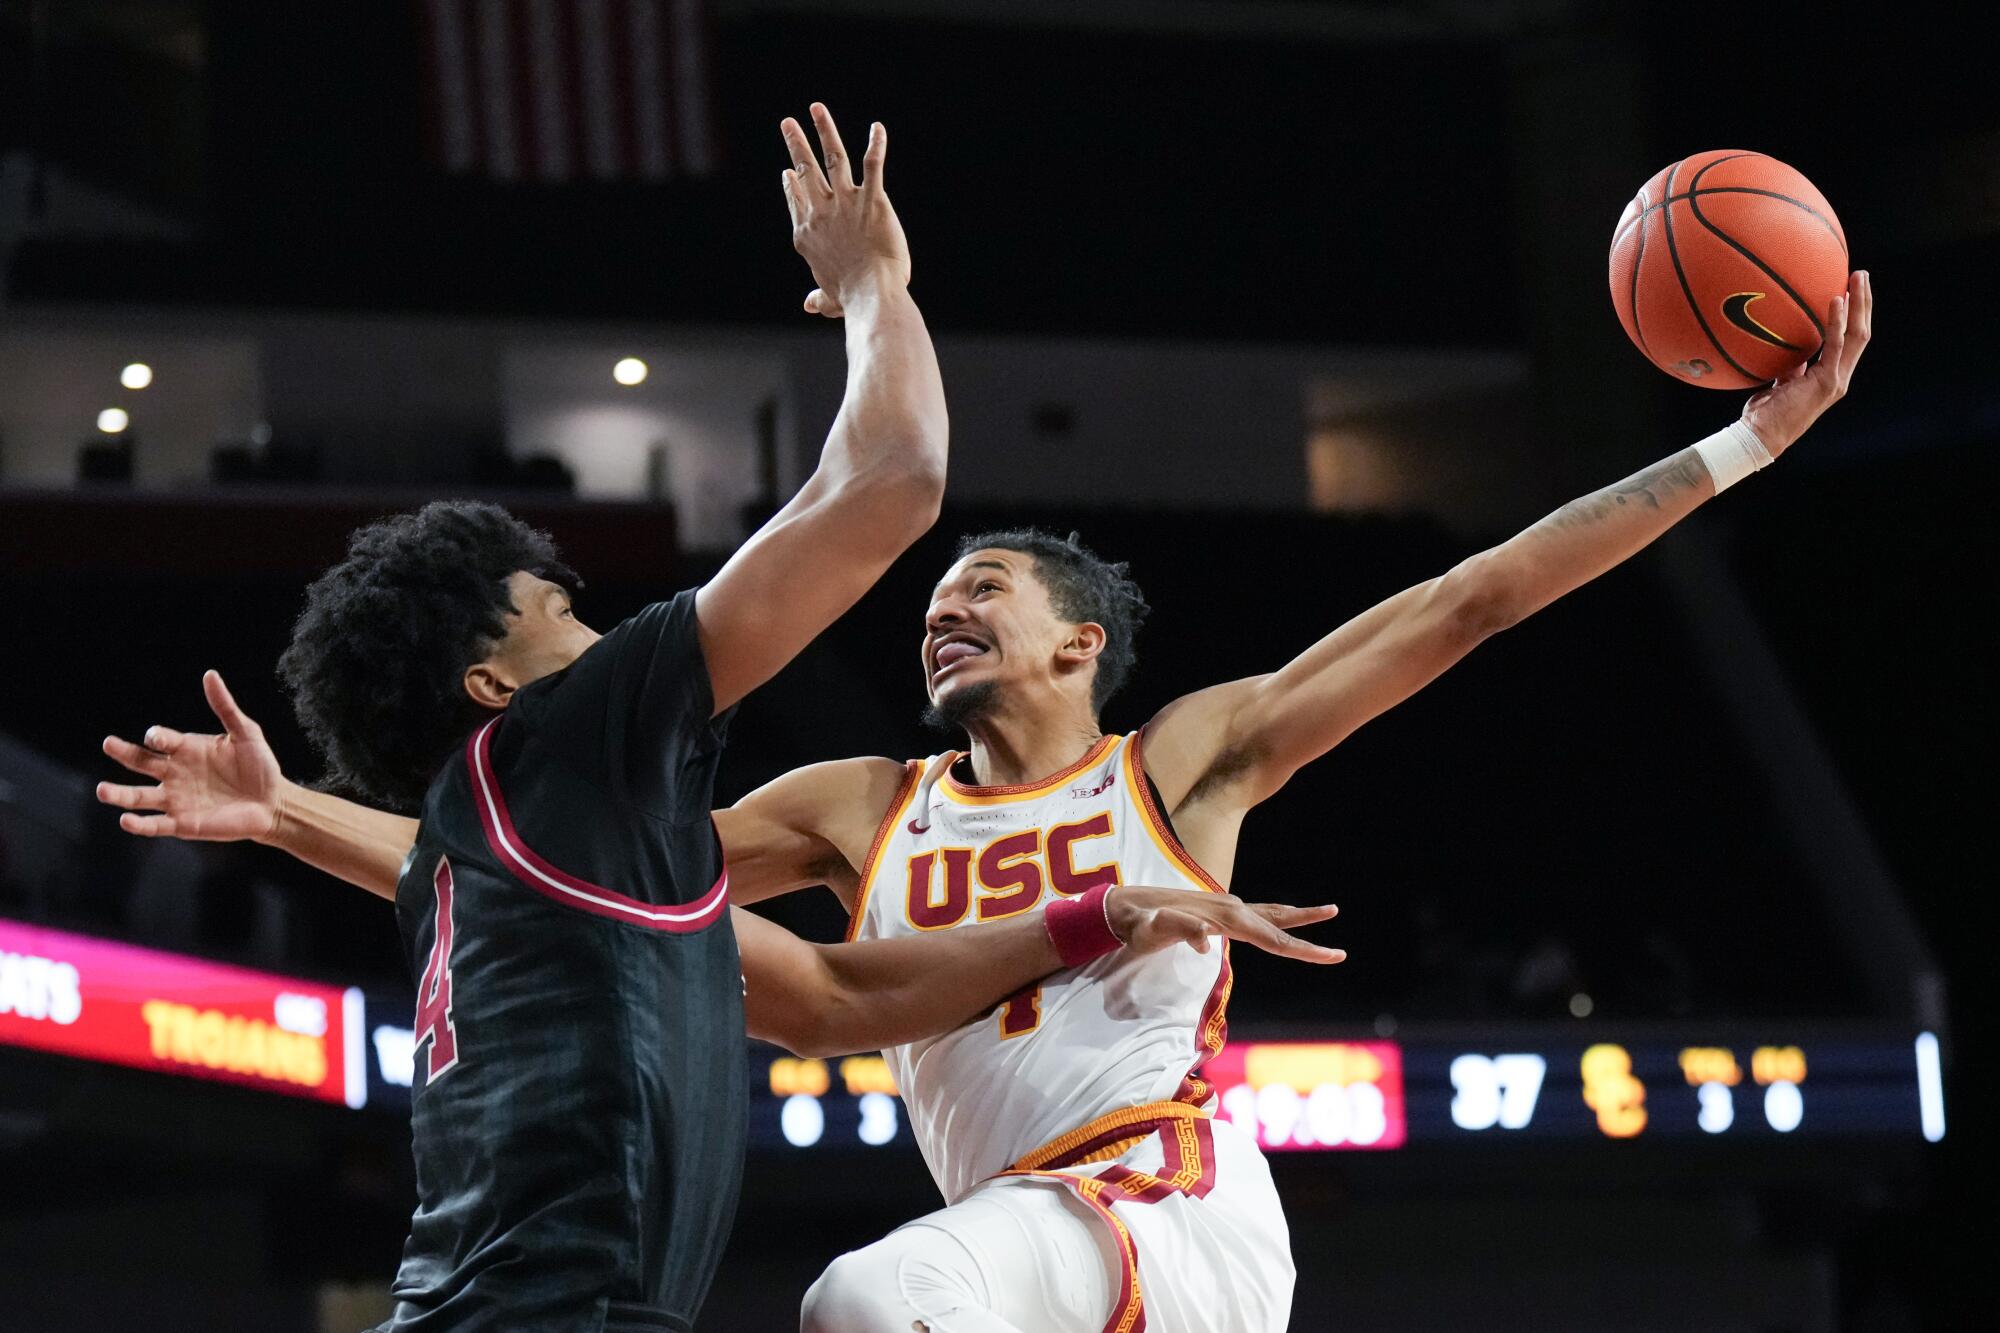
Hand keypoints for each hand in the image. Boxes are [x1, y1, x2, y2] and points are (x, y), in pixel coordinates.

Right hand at [97, 670, 287, 842]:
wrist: (273, 802)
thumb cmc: (259, 766)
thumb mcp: (245, 733)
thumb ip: (226, 707)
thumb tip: (210, 675)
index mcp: (186, 750)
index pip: (161, 740)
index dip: (157, 737)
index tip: (155, 738)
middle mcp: (174, 773)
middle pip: (141, 763)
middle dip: (124, 754)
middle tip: (108, 744)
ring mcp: (176, 799)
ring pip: (139, 797)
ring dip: (119, 794)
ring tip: (102, 791)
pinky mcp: (183, 824)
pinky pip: (155, 825)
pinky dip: (139, 824)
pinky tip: (126, 820)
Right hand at [779, 103, 908, 318]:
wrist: (870, 293)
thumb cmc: (851, 299)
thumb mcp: (831, 299)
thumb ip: (819, 298)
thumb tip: (809, 305)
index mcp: (806, 234)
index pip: (796, 201)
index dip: (791, 185)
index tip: (788, 172)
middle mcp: (821, 212)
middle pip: (805, 170)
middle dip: (796, 143)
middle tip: (787, 122)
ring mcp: (846, 202)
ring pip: (832, 157)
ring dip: (824, 130)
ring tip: (816, 108)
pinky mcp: (872, 199)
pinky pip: (873, 164)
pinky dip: (876, 144)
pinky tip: (878, 128)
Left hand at [1110, 886, 1344, 963]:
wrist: (1126, 906)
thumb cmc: (1138, 924)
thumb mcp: (1152, 930)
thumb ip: (1177, 928)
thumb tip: (1204, 938)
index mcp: (1225, 918)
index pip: (1272, 938)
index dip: (1304, 950)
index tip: (1334, 955)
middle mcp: (1231, 908)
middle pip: (1279, 926)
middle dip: (1310, 938)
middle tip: (1341, 952)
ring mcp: (1227, 907)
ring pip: (1272, 914)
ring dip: (1300, 917)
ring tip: (1330, 911)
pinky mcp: (1220, 911)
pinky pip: (1257, 915)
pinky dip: (1278, 917)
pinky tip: (1284, 919)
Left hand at [1742, 269, 1871, 455]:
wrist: (1759, 436)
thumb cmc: (1764, 413)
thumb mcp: (1780, 384)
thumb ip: (1791, 366)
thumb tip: (1790, 350)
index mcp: (1830, 375)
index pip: (1850, 340)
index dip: (1854, 315)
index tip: (1851, 289)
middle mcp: (1839, 376)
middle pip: (1861, 332)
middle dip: (1864, 302)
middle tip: (1861, 274)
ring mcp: (1836, 379)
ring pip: (1857, 335)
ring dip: (1859, 304)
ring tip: (1858, 277)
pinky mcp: (1827, 382)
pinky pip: (1835, 345)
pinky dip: (1837, 322)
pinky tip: (1836, 300)